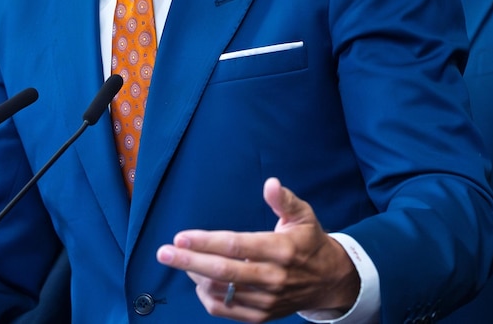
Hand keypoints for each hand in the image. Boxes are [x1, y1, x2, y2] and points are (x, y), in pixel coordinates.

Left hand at [157, 177, 360, 321]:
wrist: (328, 281)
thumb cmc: (310, 242)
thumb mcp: (304, 216)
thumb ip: (284, 200)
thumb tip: (270, 183)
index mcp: (281, 249)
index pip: (236, 246)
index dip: (206, 242)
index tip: (181, 236)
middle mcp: (272, 277)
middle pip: (222, 272)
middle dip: (189, 261)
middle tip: (163, 252)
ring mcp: (266, 300)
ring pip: (221, 292)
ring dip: (196, 276)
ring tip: (183, 260)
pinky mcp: (262, 316)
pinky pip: (226, 310)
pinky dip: (208, 297)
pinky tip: (201, 281)